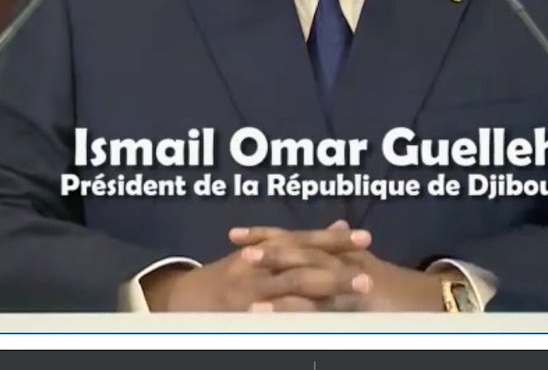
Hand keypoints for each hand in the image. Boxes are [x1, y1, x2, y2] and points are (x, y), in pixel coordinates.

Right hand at [141, 223, 372, 311]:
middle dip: (336, 269)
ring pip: (289, 290)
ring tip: (352, 296)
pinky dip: (286, 316)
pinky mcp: (239, 316)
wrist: (179, 299)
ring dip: (323, 294)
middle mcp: (255, 267)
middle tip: (367, 276)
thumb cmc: (228, 277)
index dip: (334, 240)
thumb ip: (296, 243)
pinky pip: (269, 316)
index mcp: (263, 250)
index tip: (366, 238)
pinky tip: (308, 319)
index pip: (303, 241)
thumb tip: (339, 228)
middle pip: (301, 264)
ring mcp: (247, 293)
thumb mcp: (258, 254)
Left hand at [234, 220, 460, 311]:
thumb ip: (345, 251)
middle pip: (300, 249)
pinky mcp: (355, 305)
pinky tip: (271, 312)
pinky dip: (294, 308)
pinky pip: (321, 307)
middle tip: (236, 245)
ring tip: (244, 275)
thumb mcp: (367, 267)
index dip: (267, 234)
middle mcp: (342, 262)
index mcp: (340, 253)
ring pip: (308, 274)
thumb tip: (335, 229)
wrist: (434, 303)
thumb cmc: (398, 290)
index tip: (235, 233)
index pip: (298, 238)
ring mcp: (348, 283)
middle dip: (267, 246)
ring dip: (276, 273)